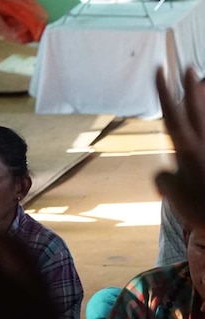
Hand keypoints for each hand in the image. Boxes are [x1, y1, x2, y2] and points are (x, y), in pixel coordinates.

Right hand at [156, 67, 204, 227]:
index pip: (172, 115)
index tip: (160, 71)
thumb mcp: (173, 196)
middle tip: (188, 67)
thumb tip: (162, 173)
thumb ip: (163, 180)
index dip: (164, 92)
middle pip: (195, 108)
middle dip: (190, 87)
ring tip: (203, 82)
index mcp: (186, 150)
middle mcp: (203, 143)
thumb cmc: (200, 209)